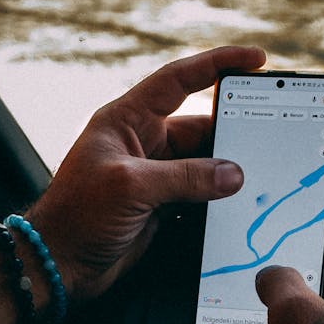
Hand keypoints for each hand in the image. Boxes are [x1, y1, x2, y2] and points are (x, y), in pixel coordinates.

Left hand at [29, 46, 265, 300]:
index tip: (255, 58)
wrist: (57, 265)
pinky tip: (239, 201)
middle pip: (200, 126)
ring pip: (205, 162)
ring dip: (228, 169)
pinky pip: (201, 192)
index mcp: (128, 119)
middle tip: (266, 133)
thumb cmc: (76, 215)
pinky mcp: (162, 204)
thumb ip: (186, 178)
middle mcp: (143, 141)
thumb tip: (233, 175)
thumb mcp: (131, 186)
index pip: (180, 79)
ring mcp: (154, 174)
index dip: (219, 63)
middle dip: (232, 129)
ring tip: (258, 172)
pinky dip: (220, 196)